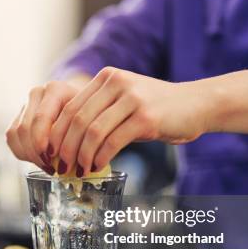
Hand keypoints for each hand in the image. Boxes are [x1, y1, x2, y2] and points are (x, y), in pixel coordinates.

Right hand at [5, 81, 80, 172]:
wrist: (80, 103)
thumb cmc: (88, 116)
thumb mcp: (90, 122)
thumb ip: (82, 137)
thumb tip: (70, 163)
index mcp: (56, 89)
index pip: (41, 118)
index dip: (42, 142)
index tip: (52, 160)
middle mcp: (37, 93)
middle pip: (25, 128)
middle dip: (36, 153)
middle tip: (51, 168)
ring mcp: (25, 104)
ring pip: (15, 134)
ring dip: (29, 154)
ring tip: (46, 166)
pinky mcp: (18, 116)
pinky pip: (11, 138)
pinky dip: (22, 153)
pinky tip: (38, 160)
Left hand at [49, 67, 209, 175]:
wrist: (196, 105)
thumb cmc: (157, 109)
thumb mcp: (124, 102)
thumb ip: (99, 114)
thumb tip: (67, 145)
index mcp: (106, 78)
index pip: (69, 107)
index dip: (56, 133)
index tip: (52, 154)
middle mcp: (116, 83)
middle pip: (77, 120)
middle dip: (65, 148)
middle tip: (61, 167)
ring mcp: (132, 99)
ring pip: (92, 131)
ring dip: (82, 156)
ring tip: (78, 170)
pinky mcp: (146, 117)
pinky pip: (113, 141)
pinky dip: (100, 157)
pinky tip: (97, 167)